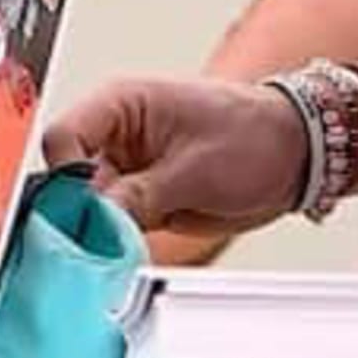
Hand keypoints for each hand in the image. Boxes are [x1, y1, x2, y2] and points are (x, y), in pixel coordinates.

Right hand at [44, 76, 306, 239]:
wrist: (294, 154)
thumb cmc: (254, 135)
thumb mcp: (194, 170)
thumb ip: (138, 196)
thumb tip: (93, 221)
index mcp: (121, 103)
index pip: (64, 137)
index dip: (64, 178)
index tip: (78, 213)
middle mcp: (116, 134)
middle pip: (67, 177)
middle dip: (77, 213)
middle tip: (92, 244)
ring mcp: (126, 168)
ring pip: (85, 206)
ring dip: (95, 232)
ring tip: (112, 251)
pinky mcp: (139, 198)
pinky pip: (110, 223)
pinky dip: (113, 242)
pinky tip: (122, 254)